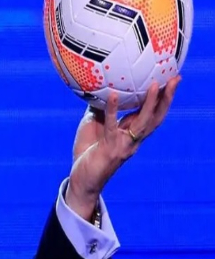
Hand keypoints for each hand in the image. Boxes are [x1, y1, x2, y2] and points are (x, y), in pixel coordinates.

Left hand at [65, 75, 181, 221]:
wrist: (82, 179)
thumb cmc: (87, 151)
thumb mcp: (93, 124)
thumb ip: (101, 109)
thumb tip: (100, 86)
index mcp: (131, 134)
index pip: (152, 114)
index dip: (162, 99)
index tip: (170, 80)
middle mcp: (133, 140)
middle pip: (156, 117)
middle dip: (167, 99)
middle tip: (175, 79)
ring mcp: (124, 145)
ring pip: (143, 122)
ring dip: (151, 103)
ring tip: (156, 85)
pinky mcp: (110, 148)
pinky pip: (112, 125)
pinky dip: (113, 109)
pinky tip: (113, 95)